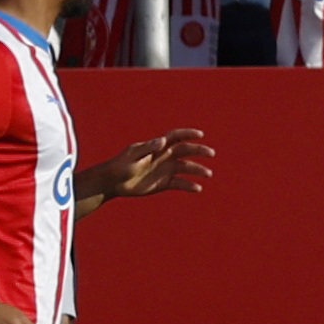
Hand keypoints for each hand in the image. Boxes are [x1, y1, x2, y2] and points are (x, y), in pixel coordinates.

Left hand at [87, 126, 216, 201]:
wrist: (113, 182)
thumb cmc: (121, 165)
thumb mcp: (134, 155)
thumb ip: (148, 148)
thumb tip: (164, 141)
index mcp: (157, 146)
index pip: (176, 137)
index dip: (188, 134)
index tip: (200, 134)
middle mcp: (164, 157)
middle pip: (186, 150)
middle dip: (199, 151)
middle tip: (211, 154)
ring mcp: (165, 170)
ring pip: (186, 168)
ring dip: (198, 170)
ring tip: (208, 174)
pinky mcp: (163, 183)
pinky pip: (180, 183)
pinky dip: (189, 185)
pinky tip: (197, 188)